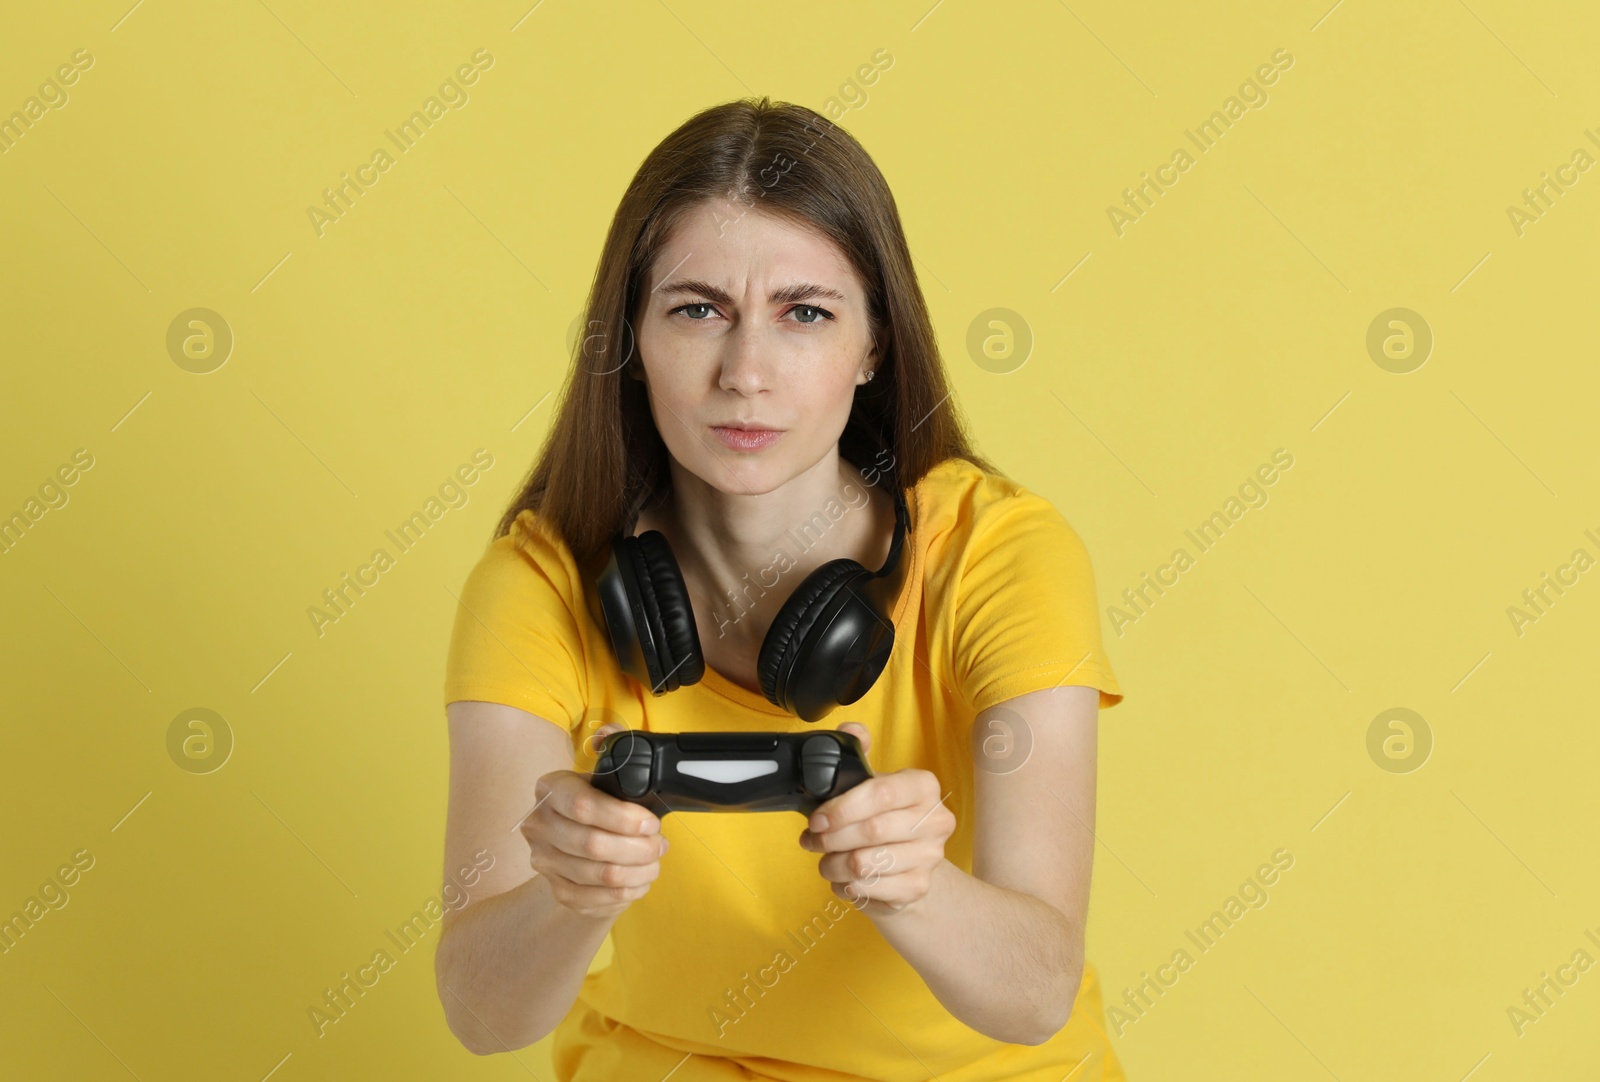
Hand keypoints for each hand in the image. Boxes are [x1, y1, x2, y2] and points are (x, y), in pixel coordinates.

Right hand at [520, 722, 667, 919]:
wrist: (581, 850)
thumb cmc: (602, 808)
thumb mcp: (607, 777)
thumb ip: (613, 749)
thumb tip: (608, 734)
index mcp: (550, 788)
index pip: (583, 805)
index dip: (624, 817)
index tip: (651, 822)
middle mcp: (539, 824)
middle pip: (593, 844)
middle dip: (639, 847)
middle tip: (660, 844)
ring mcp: (544, 861)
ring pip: (600, 875)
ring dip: (639, 871)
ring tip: (655, 861)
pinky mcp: (557, 891)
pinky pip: (598, 899)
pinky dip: (628, 891)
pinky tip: (640, 880)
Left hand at [798, 723, 955, 915]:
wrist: (911, 864)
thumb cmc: (884, 818)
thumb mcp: (871, 783)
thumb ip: (858, 752)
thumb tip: (850, 729)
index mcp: (923, 786)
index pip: (881, 793)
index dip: (842, 808)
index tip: (816, 819)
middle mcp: (935, 820)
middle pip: (871, 831)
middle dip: (830, 838)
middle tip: (812, 840)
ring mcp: (930, 857)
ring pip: (866, 865)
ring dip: (833, 865)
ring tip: (826, 860)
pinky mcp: (918, 887)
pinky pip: (869, 889)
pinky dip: (846, 886)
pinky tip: (844, 879)